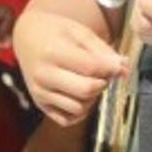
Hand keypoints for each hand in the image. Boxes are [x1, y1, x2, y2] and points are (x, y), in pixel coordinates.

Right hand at [13, 10, 125, 126]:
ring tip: (89, 82)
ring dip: (92, 98)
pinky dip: (80, 111)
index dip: (111, 68)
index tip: (119, 66)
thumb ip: (103, 51)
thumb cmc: (56, 32)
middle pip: (86, 90)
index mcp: (53, 52)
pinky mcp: (40, 104)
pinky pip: (68, 119)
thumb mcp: (80, 32)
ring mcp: (40, 92)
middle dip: (102, 83)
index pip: (90, 68)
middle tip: (102, 74)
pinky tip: (79, 95)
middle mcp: (43, 75)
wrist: (27, 37)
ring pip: (79, 108)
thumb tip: (124, 69)